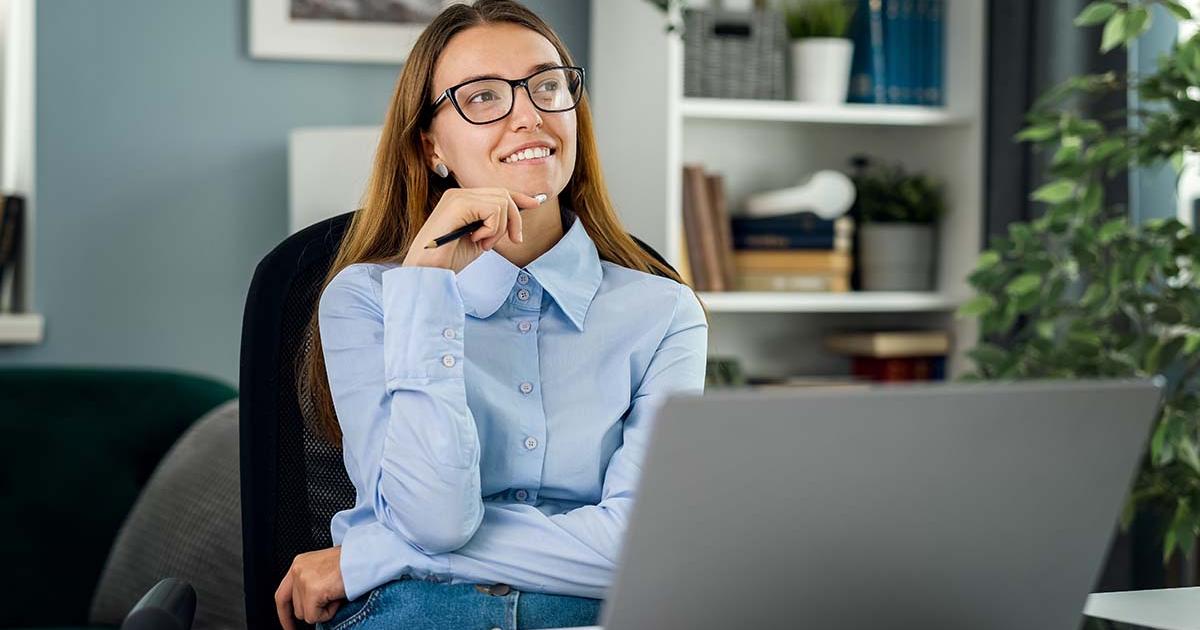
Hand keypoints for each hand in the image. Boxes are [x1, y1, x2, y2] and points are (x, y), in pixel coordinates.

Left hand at [275, 546, 345, 628]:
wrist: (364, 558)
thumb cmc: (351, 562)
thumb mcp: (324, 569)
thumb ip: (311, 583)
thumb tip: (309, 605)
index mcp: (299, 563)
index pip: (282, 595)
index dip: (284, 614)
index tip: (288, 625)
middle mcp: (297, 570)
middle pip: (296, 608)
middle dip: (313, 610)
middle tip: (332, 599)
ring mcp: (303, 580)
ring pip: (305, 614)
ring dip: (323, 610)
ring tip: (336, 594)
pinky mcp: (312, 591)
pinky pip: (315, 617)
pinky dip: (328, 613)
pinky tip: (337, 598)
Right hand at [403, 187, 544, 272]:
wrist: (428, 272)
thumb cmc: (449, 258)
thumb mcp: (480, 239)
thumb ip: (494, 225)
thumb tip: (516, 216)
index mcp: (463, 200)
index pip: (497, 191)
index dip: (519, 197)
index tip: (536, 203)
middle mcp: (459, 194)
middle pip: (504, 194)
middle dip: (515, 220)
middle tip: (512, 241)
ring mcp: (457, 197)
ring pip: (502, 202)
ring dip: (500, 229)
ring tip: (484, 243)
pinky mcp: (458, 204)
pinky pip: (494, 210)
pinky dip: (492, 229)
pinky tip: (477, 240)